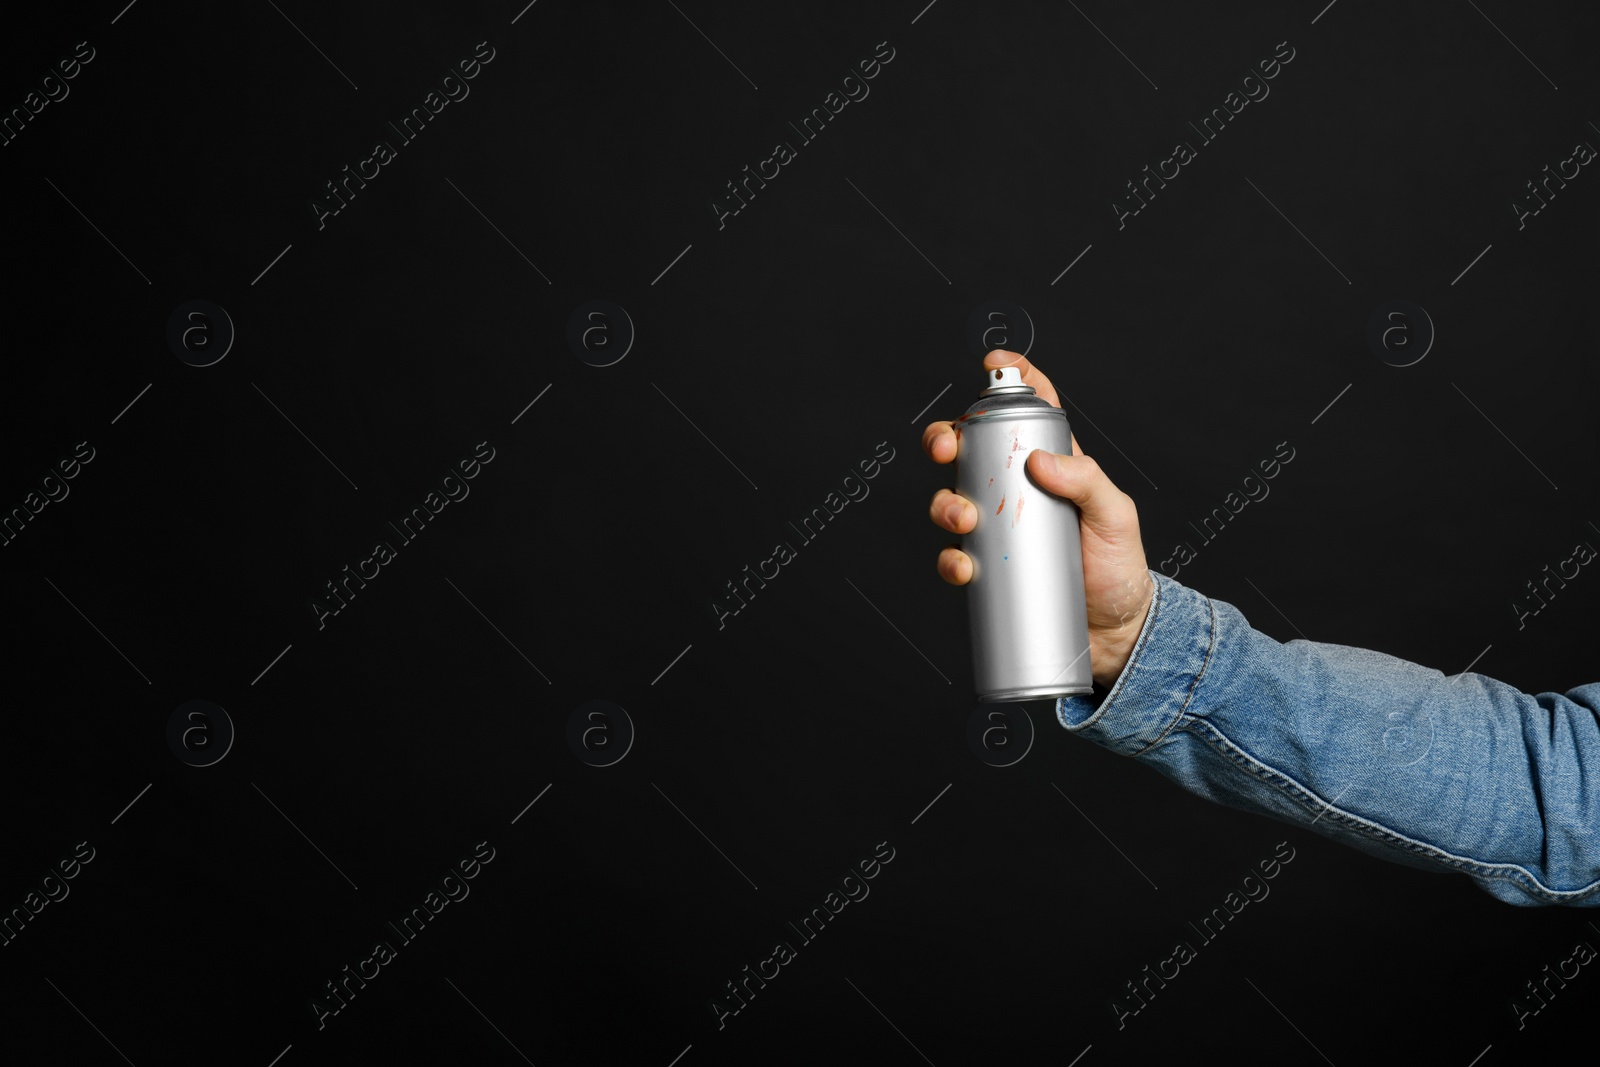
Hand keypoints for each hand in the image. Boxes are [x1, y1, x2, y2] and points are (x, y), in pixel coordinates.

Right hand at [923, 350, 1155, 688]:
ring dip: (944, 502)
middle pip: (970, 449)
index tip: (993, 364)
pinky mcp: (989, 567)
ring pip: (952, 498)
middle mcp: (1019, 490)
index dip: (1012, 378)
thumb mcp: (1116, 515)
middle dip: (946, 438)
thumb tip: (1039, 461)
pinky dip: (951, 559)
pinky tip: (966, 566)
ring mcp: (1000, 528)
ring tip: (963, 519)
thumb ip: (1087, 481)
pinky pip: (955, 556)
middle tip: (947, 448)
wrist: (1114, 632)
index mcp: (1053, 463)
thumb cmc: (1120, 567)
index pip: (1031, 408)